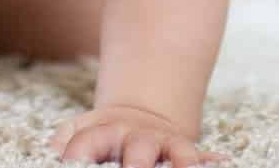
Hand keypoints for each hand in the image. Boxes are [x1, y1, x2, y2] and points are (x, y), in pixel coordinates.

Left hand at [50, 104, 224, 167]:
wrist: (140, 115)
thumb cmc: (102, 136)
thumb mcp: (77, 133)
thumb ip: (63, 143)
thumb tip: (54, 154)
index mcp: (103, 133)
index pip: (86, 145)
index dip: (79, 155)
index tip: (73, 166)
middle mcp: (136, 139)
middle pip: (138, 150)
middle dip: (137, 166)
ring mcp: (163, 145)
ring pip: (178, 153)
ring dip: (182, 163)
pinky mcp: (186, 152)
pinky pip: (204, 157)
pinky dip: (212, 162)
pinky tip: (224, 163)